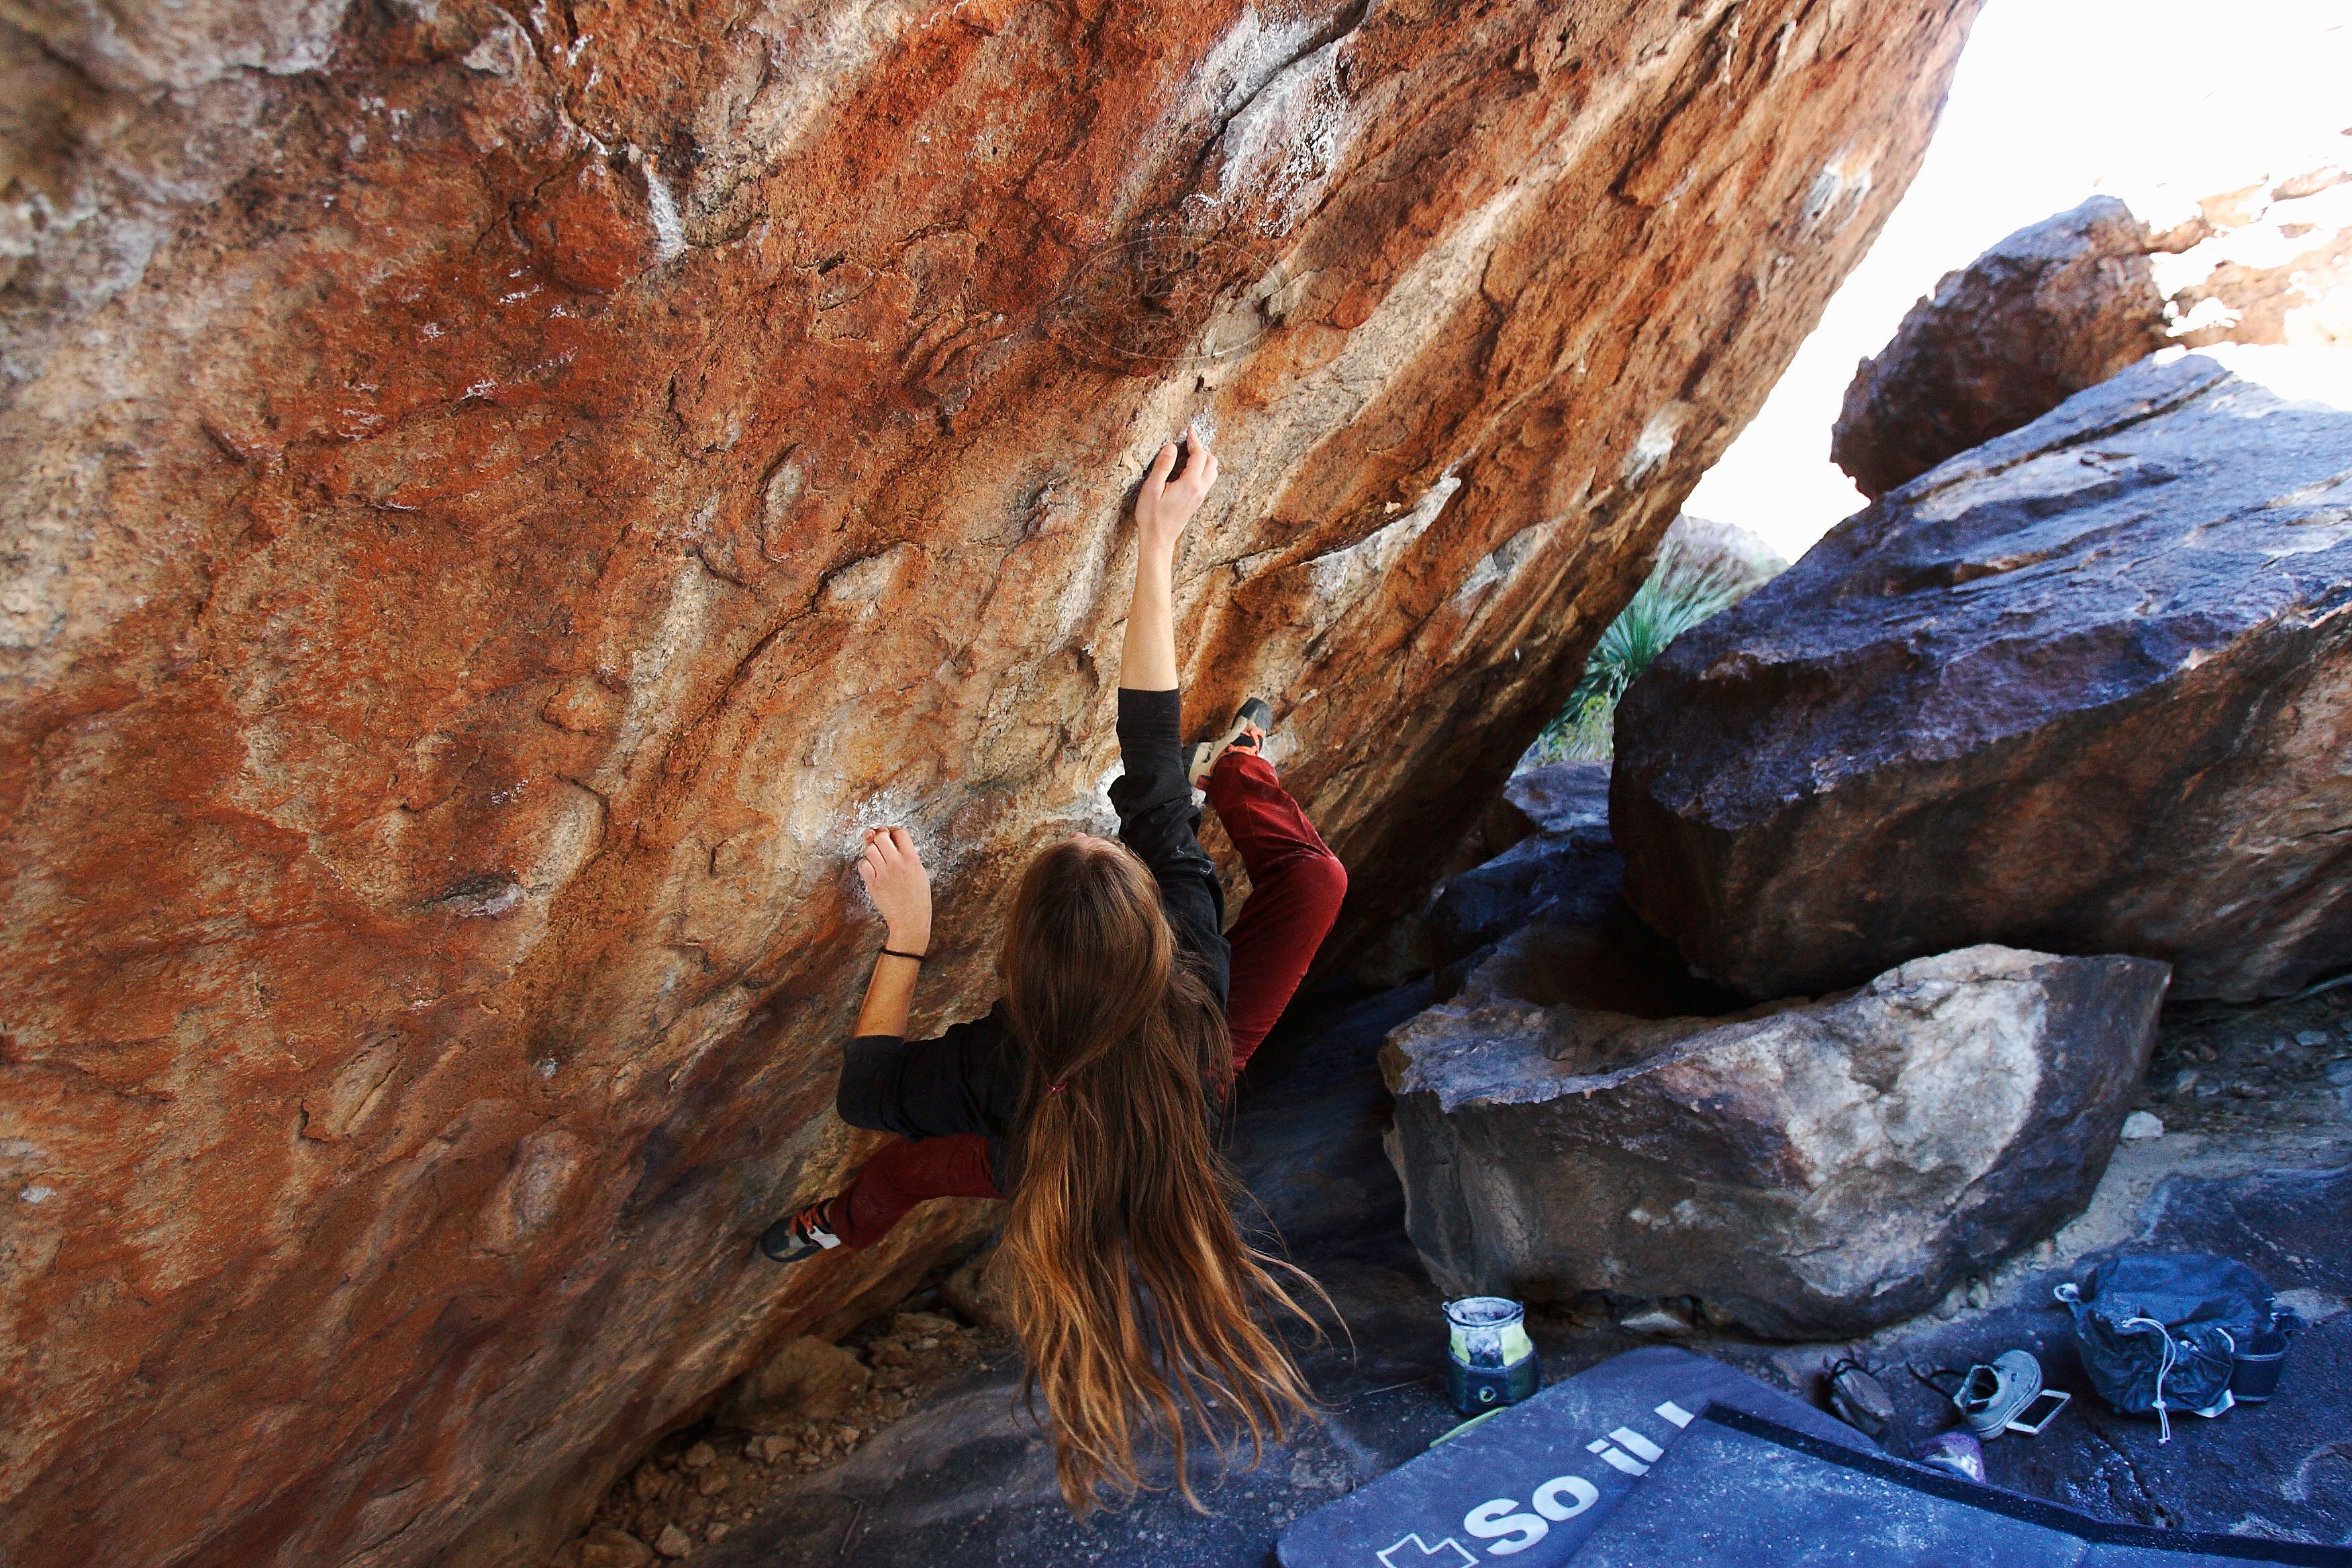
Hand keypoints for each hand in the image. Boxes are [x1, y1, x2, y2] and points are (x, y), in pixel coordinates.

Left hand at [857, 826, 931, 951]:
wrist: (910, 920)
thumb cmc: (917, 898)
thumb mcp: (920, 873)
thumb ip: (907, 856)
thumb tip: (891, 840)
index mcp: (912, 860)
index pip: (900, 833)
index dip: (893, 830)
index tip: (891, 834)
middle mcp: (897, 864)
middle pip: (881, 836)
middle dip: (879, 836)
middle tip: (880, 842)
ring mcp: (883, 873)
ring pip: (869, 849)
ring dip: (871, 849)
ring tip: (876, 856)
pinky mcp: (873, 883)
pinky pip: (862, 864)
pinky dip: (865, 863)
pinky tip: (872, 868)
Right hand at [1136, 422, 1219, 556]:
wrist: (1158, 540)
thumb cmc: (1152, 516)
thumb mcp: (1152, 488)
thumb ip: (1163, 465)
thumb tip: (1171, 447)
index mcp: (1190, 484)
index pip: (1200, 455)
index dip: (1195, 440)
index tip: (1189, 431)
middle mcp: (1199, 490)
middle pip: (1212, 462)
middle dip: (1202, 449)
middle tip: (1187, 443)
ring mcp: (1200, 497)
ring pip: (1212, 472)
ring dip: (1204, 460)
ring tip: (1187, 455)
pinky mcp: (1197, 502)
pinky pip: (1206, 480)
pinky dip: (1201, 470)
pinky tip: (1186, 469)